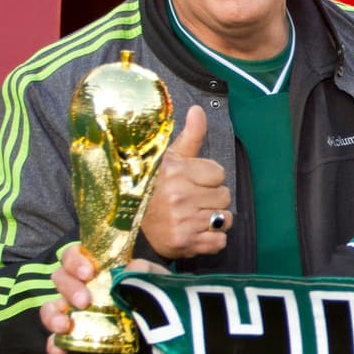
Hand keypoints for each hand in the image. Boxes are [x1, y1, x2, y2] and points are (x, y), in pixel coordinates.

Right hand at [41, 247, 168, 353]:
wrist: (162, 326)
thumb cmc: (153, 293)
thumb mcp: (154, 278)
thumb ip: (145, 269)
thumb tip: (130, 268)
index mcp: (97, 268)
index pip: (74, 255)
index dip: (75, 260)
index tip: (88, 272)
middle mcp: (82, 287)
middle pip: (60, 279)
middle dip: (69, 288)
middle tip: (85, 301)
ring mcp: (76, 312)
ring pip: (51, 308)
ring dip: (52, 315)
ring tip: (64, 325)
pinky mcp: (76, 337)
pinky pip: (56, 341)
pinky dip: (54, 345)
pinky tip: (60, 351)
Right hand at [139, 105, 232, 260]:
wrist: (128, 225)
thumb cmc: (154, 188)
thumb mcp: (170, 158)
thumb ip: (190, 136)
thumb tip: (198, 110)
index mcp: (177, 172)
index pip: (219, 173)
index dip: (209, 179)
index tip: (192, 183)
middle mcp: (180, 196)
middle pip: (225, 196)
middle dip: (212, 199)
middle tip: (192, 202)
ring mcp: (184, 221)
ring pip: (225, 219)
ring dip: (214, 220)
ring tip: (194, 217)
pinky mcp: (186, 243)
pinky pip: (220, 241)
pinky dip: (212, 240)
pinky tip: (195, 233)